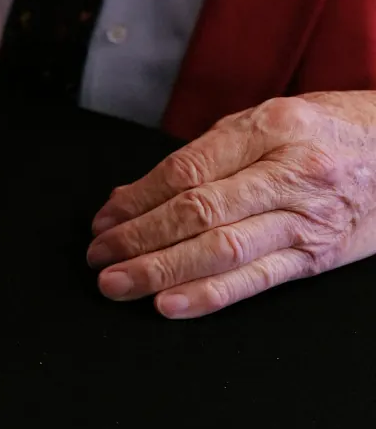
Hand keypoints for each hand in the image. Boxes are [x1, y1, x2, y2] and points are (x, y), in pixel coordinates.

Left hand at [86, 92, 375, 317]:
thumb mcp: (267, 123)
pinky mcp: (317, 256)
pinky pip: (255, 280)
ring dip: (160, 270)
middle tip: (99, 256)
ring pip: (221, 249)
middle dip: (138, 239)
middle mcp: (290, 172)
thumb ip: (202, 157)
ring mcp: (306, 217)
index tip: (103, 220)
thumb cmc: (329, 133)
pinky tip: (170, 305)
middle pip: (198, 211)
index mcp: (272, 128)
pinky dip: (208, 296)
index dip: (136, 200)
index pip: (187, 170)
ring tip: (118, 282)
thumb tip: (131, 195)